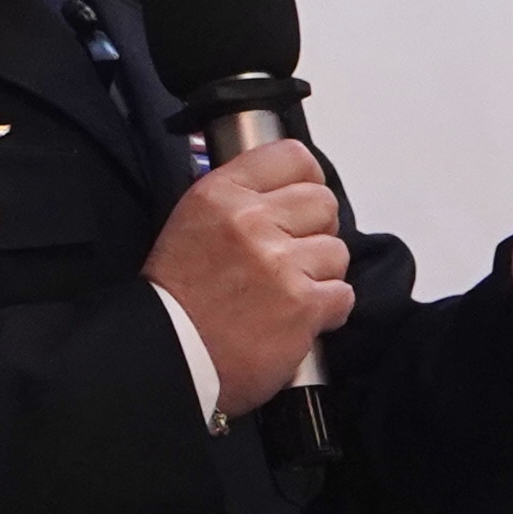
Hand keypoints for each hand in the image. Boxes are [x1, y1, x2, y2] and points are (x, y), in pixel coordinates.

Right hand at [148, 144, 357, 413]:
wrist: (169, 356)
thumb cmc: (178, 298)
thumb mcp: (192, 222)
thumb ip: (240, 199)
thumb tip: (287, 191)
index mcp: (221, 194)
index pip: (293, 156)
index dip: (308, 180)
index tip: (304, 201)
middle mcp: (251, 221)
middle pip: (323, 203)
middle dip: (316, 231)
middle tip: (293, 257)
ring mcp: (279, 263)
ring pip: (337, 252)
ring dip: (320, 275)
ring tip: (288, 294)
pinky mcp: (301, 305)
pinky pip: (342, 295)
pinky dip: (326, 311)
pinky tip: (296, 318)